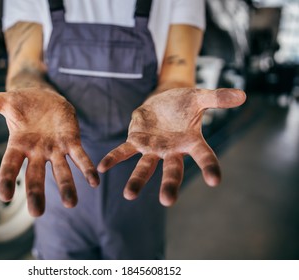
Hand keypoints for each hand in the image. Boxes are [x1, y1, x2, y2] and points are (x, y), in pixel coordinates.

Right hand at [0, 87, 98, 215]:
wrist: (45, 98)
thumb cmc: (23, 104)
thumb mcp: (4, 101)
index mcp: (18, 144)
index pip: (10, 165)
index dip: (7, 179)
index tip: (5, 196)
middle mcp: (36, 152)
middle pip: (35, 175)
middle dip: (36, 193)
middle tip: (37, 213)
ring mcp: (55, 149)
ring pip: (60, 171)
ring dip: (66, 187)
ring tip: (71, 203)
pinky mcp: (71, 142)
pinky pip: (79, 157)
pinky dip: (85, 168)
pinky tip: (94, 181)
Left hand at [98, 88, 245, 205]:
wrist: (164, 99)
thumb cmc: (184, 102)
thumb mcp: (199, 97)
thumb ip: (217, 97)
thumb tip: (243, 94)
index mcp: (191, 142)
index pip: (204, 157)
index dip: (210, 167)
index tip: (215, 180)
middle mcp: (172, 151)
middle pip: (172, 170)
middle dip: (169, 185)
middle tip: (167, 200)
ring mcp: (152, 148)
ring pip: (145, 167)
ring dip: (137, 181)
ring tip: (129, 195)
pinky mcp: (136, 141)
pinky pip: (124, 151)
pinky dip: (114, 158)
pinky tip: (102, 168)